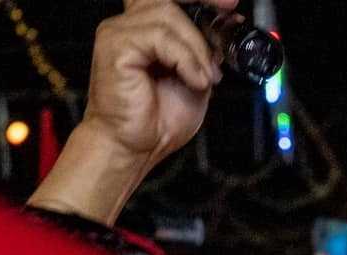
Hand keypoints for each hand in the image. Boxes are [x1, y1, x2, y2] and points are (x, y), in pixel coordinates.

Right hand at [80, 0, 229, 165]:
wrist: (133, 147)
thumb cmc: (156, 120)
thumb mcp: (195, 80)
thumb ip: (204, 53)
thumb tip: (225, 31)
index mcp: (146, 30)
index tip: (229, 5)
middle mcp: (129, 26)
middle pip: (169, 0)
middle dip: (203, 7)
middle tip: (225, 37)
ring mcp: (119, 33)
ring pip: (168, 15)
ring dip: (196, 49)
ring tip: (204, 78)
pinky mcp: (116, 45)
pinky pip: (160, 37)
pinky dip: (185, 59)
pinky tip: (193, 80)